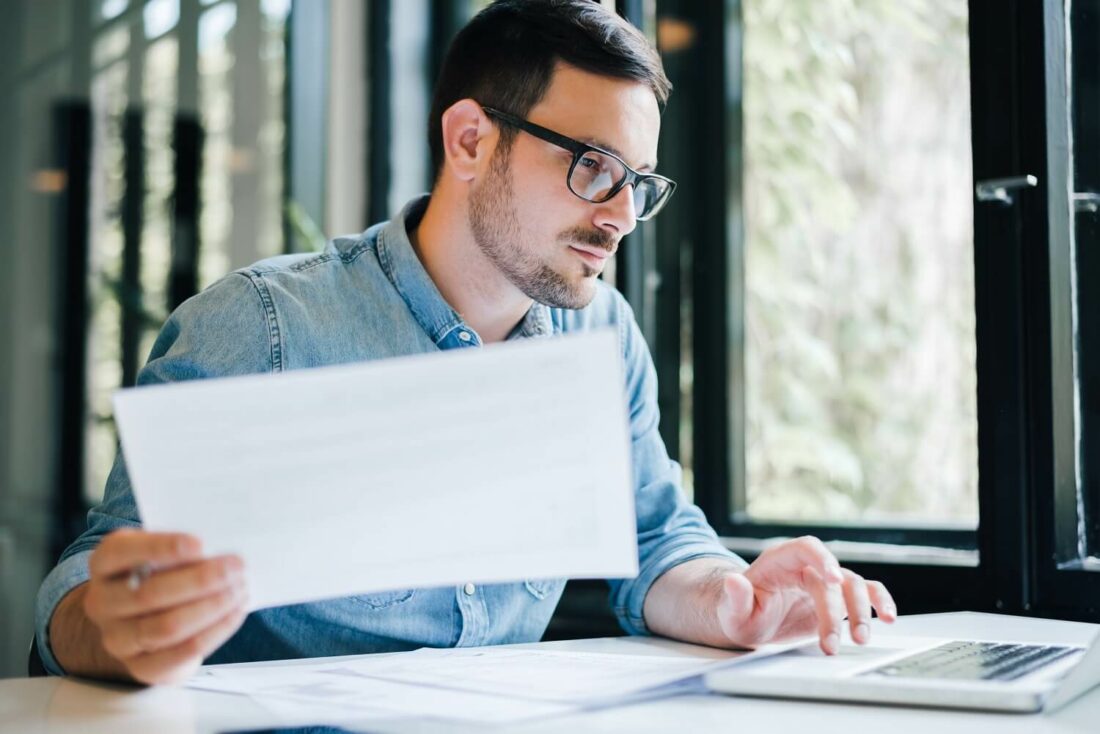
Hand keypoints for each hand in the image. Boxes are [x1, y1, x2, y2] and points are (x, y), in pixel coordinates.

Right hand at [82, 529, 247, 683]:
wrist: (143, 620)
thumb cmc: (159, 574)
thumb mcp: (160, 552)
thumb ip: (180, 548)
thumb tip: (220, 548)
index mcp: (103, 564)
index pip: (120, 553)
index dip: (160, 548)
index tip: (200, 544)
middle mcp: (102, 602)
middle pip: (149, 593)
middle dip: (200, 580)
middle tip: (236, 567)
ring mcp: (117, 639)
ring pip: (167, 626)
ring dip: (211, 607)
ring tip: (239, 590)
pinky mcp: (142, 667)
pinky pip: (181, 652)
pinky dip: (214, 631)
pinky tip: (234, 613)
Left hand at [716, 536, 896, 654]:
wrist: (751, 622)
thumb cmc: (740, 613)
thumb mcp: (732, 611)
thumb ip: (735, 597)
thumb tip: (732, 580)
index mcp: (780, 561)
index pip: (806, 548)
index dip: (823, 559)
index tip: (834, 579)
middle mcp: (806, 567)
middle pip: (832, 578)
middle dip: (835, 611)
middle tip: (832, 643)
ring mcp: (825, 582)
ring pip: (854, 586)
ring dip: (861, 612)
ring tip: (860, 639)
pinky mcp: (837, 599)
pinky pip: (866, 593)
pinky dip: (880, 602)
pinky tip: (888, 617)